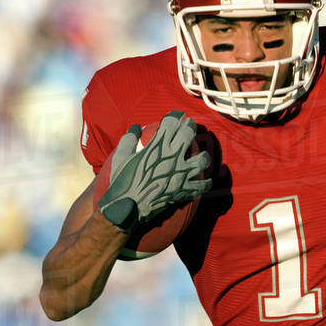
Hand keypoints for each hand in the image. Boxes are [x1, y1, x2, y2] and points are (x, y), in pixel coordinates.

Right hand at [98, 111, 211, 229]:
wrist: (127, 208)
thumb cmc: (122, 182)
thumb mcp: (121, 158)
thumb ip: (128, 140)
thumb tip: (135, 128)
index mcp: (157, 147)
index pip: (172, 123)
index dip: (175, 117)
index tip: (177, 116)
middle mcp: (172, 158)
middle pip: (188, 134)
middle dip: (190, 127)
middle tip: (189, 126)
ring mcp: (181, 175)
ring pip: (202, 159)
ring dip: (202, 156)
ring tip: (200, 156)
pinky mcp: (184, 191)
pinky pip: (202, 185)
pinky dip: (205, 183)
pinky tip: (204, 181)